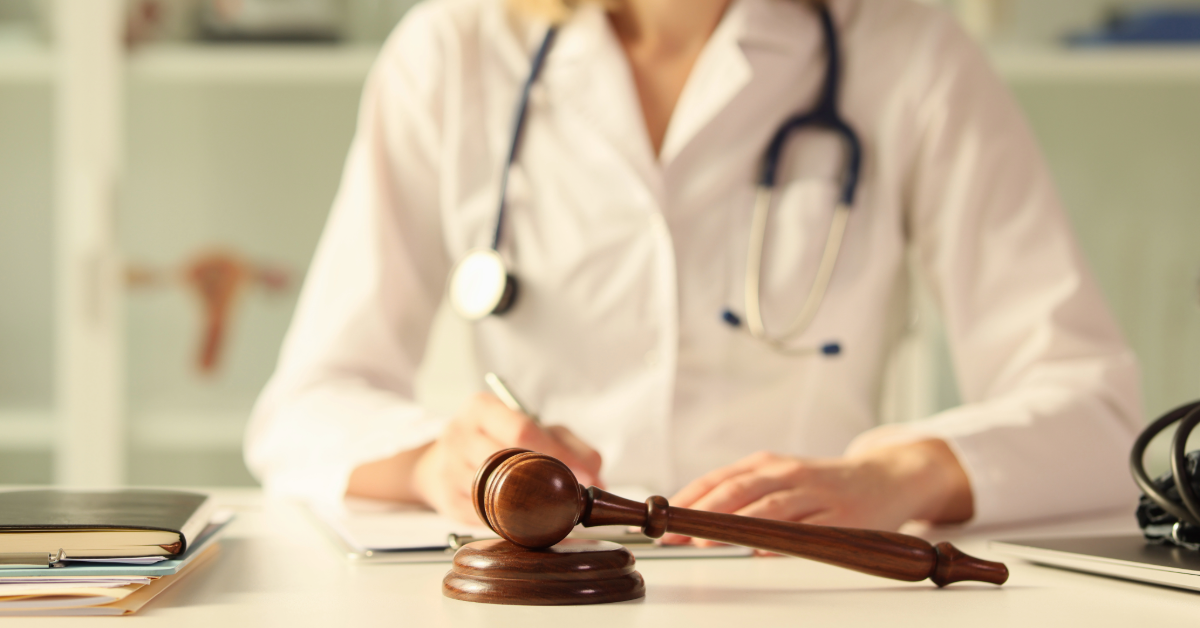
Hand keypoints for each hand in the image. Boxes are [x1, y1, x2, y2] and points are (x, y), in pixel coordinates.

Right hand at [412, 393, 602, 524]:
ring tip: (554, 510)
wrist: (441, 459)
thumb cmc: (498, 438)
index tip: (585, 477)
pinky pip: (486, 518)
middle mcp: (459, 435)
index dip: (558, 455)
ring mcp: (448, 470)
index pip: (522, 431)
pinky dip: (510, 522)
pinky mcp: (447, 502)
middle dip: (548, 483)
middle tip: (576, 498)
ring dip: (530, 508)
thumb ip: (571, 447)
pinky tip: (525, 518)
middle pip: (509, 463)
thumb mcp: (536, 428)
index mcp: (481, 409)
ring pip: (497, 495)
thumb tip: (597, 479)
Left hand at [661, 439, 971, 546]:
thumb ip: (742, 492)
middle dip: (703, 512)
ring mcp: (817, 495)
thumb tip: (692, 517)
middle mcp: (790, 474)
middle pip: (739, 490)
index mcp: (769, 464)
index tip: (663, 518)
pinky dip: (783, 540)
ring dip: (736, 524)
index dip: (689, 499)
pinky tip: (762, 549)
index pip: (720, 479)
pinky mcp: (843, 518)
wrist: (887, 477)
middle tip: (677, 532)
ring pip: (770, 507)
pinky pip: (809, 530)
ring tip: (707, 539)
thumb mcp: (781, 477)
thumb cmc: (823, 483)